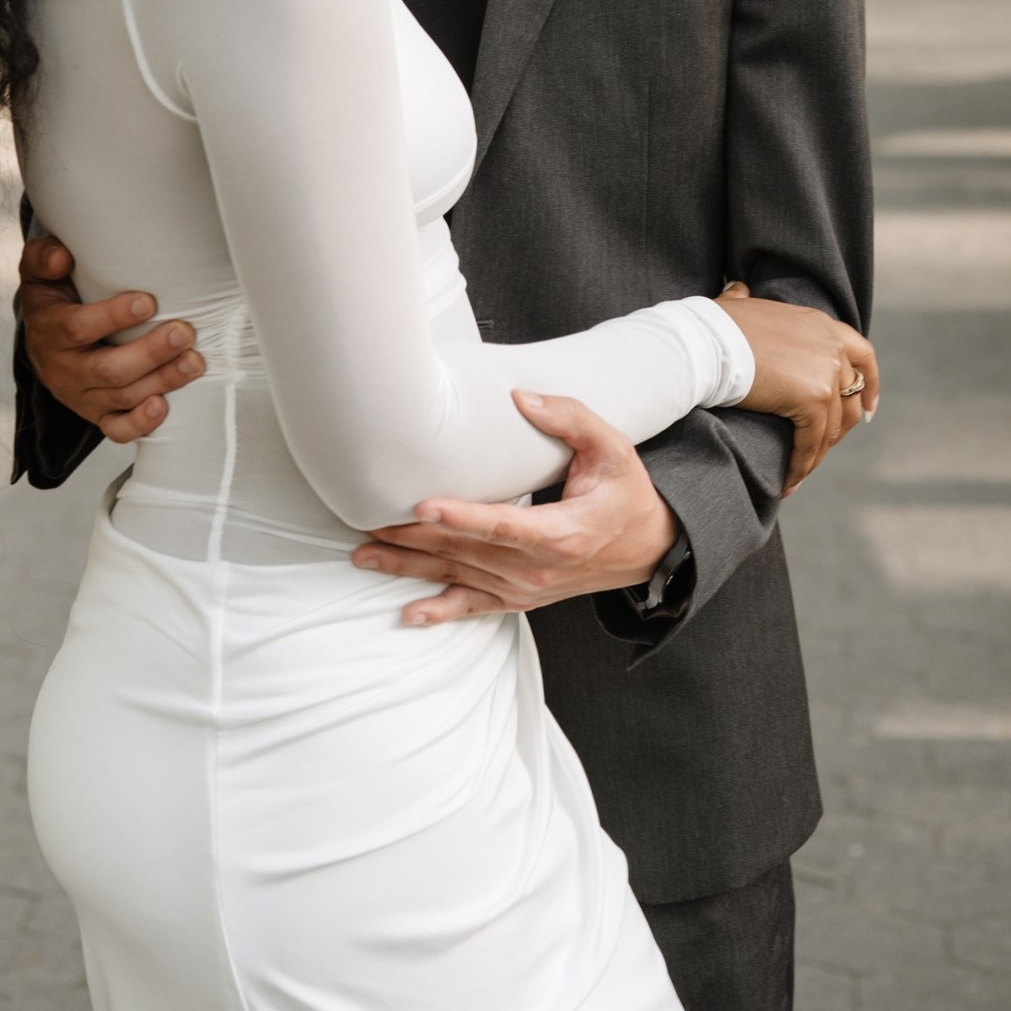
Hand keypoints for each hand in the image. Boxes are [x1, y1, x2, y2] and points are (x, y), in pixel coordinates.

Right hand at [18, 233, 203, 443]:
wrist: (44, 337)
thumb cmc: (53, 297)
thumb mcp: (39, 271)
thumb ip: (44, 258)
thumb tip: (63, 256)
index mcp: (50, 330)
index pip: (77, 328)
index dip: (112, 317)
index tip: (148, 301)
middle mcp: (63, 369)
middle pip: (107, 369)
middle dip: (150, 353)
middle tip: (184, 332)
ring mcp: (80, 396)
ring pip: (121, 397)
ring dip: (161, 381)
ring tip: (194, 361)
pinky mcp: (96, 414)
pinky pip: (116, 430)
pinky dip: (140, 424)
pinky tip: (164, 405)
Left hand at [351, 393, 678, 627]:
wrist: (647, 549)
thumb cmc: (625, 493)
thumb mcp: (613, 448)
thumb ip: (570, 419)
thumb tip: (521, 397)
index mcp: (560, 532)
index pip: (502, 524)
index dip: (461, 518)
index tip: (422, 507)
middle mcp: (537, 567)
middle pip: (465, 552)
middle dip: (411, 538)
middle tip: (364, 521)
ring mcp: (526, 587)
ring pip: (458, 577)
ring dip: (408, 568)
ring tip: (364, 555)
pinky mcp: (519, 598)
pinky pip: (473, 608)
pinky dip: (439, 612)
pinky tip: (406, 613)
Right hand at [718, 285, 877, 489]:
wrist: (706, 342)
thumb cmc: (713, 325)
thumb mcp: (740, 305)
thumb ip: (745, 299)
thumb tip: (738, 290)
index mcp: (820, 324)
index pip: (862, 354)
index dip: (870, 383)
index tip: (868, 408)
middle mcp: (831, 346)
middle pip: (851, 396)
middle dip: (840, 427)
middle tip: (824, 448)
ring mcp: (827, 372)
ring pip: (832, 426)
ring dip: (817, 453)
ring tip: (799, 471)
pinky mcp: (815, 398)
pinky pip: (812, 443)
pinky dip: (801, 466)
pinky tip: (788, 482)